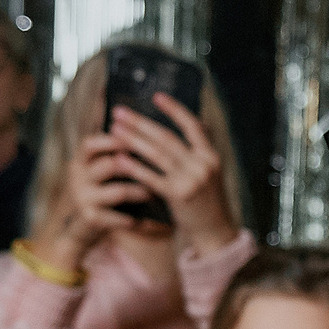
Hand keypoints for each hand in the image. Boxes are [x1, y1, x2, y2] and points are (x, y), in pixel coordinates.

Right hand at [29, 135, 146, 274]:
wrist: (74, 232)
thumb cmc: (93, 198)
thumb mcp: (93, 176)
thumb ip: (108, 161)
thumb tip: (139, 146)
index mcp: (79, 163)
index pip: (90, 144)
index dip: (111, 141)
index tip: (132, 140)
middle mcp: (78, 178)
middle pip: (109, 165)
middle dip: (134, 167)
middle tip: (154, 169)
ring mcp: (82, 198)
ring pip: (118, 191)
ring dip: (138, 193)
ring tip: (151, 194)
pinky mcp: (89, 218)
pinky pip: (116, 217)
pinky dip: (131, 219)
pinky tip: (141, 220)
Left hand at [112, 95, 236, 255]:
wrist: (214, 231)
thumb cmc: (207, 200)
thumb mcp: (210, 172)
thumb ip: (199, 150)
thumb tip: (192, 122)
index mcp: (211, 155)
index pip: (191, 125)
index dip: (174, 109)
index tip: (156, 97)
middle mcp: (202, 165)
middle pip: (166, 137)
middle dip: (140, 123)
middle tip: (119, 112)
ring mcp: (191, 180)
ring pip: (156, 154)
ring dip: (132, 140)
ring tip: (114, 130)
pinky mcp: (178, 196)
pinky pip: (151, 177)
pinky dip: (134, 167)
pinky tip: (120, 157)